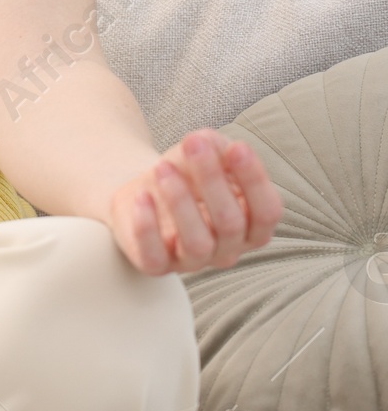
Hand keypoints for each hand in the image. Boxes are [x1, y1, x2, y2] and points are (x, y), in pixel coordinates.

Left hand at [109, 130, 282, 276]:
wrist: (142, 192)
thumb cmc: (186, 173)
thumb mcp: (206, 153)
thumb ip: (219, 148)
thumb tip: (222, 148)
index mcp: (252, 226)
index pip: (268, 212)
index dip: (255, 181)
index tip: (237, 147)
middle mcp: (229, 250)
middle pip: (231, 224)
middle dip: (212, 180)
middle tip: (192, 144)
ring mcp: (194, 262)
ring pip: (197, 243)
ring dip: (180, 201)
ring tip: (162, 168)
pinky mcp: (158, 265)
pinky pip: (155, 256)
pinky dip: (147, 227)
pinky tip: (142, 196)